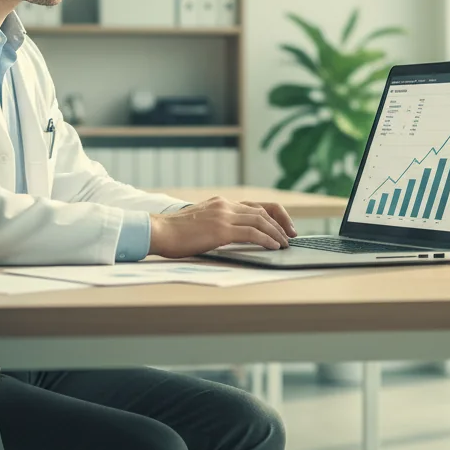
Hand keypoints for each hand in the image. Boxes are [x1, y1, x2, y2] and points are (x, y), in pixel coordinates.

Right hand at [149, 196, 296, 258]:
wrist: (158, 231)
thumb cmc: (175, 232)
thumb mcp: (200, 222)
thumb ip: (217, 223)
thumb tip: (232, 236)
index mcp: (221, 203)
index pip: (256, 205)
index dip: (274, 215)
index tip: (285, 226)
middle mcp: (225, 205)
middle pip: (262, 212)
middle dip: (280, 224)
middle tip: (290, 237)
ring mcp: (223, 216)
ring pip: (260, 221)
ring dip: (276, 233)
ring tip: (284, 244)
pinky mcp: (221, 229)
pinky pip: (251, 233)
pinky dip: (266, 239)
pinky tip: (273, 247)